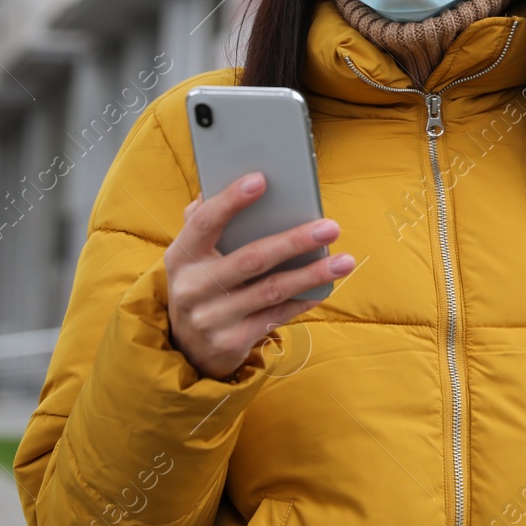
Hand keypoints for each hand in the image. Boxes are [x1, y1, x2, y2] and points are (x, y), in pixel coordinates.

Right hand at [164, 172, 354, 378]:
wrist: (189, 345)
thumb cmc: (201, 282)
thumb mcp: (192, 254)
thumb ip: (203, 220)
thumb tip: (222, 181)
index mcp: (182, 256)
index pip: (205, 222)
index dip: (231, 201)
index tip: (261, 180)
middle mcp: (193, 287)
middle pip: (251, 258)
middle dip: (294, 241)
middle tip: (330, 227)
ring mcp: (212, 317)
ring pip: (271, 290)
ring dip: (312, 274)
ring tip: (344, 261)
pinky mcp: (232, 341)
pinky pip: (276, 316)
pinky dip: (303, 299)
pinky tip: (325, 287)